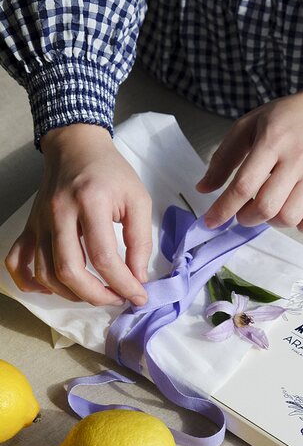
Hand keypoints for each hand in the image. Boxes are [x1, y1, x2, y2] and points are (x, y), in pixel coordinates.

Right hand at [5, 124, 151, 305]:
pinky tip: (53, 289)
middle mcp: (59, 213)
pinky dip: (31, 282)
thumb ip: (141, 241)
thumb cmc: (111, 173)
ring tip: (96, 294)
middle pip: (69, 271)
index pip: (104, 257)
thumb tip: (137, 278)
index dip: (124, 284)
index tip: (139, 296)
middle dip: (96, 296)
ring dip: (71, 294)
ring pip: (45, 273)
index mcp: (90, 202)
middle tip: (117, 299)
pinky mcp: (30, 226)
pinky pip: (17, 261)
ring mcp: (39, 221)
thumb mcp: (138, 200)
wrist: (76, 146)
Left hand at [196, 87, 302, 232]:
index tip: (211, 221)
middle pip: (266, 206)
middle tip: (243, 213)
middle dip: (247, 218)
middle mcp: (297, 158)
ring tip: (269, 210)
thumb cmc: (286, 118)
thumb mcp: (248, 126)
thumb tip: (203, 188)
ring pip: (291, 217)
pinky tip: (296, 216)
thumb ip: (224, 158)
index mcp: (272, 141)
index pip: (243, 185)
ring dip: (273, 223)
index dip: (223, 208)